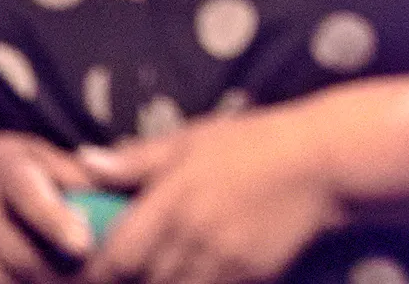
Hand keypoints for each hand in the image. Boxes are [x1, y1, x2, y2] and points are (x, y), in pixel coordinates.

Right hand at [0, 128, 93, 283]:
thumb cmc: (2, 167)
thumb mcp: (36, 153)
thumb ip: (75, 175)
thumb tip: (121, 194)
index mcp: (2, 170)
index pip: (28, 197)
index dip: (56, 222)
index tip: (84, 244)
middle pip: (18, 254)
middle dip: (61, 272)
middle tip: (99, 275)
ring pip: (4, 281)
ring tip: (81, 281)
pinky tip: (47, 283)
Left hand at [76, 107, 340, 283]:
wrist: (322, 162)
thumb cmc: (255, 142)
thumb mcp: (194, 139)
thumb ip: (139, 159)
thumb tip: (86, 164)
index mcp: (173, 200)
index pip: (117, 257)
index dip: (98, 271)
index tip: (91, 270)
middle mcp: (193, 236)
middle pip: (142, 282)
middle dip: (129, 279)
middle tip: (126, 269)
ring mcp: (223, 260)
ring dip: (163, 282)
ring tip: (165, 267)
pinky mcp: (250, 276)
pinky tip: (194, 271)